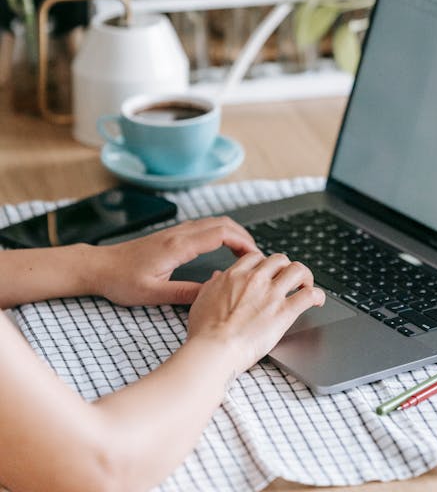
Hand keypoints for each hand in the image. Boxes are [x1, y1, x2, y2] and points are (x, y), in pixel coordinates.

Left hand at [92, 217, 257, 306]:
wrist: (100, 267)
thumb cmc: (122, 281)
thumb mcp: (154, 294)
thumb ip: (186, 294)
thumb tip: (213, 294)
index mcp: (178, 246)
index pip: (220, 234)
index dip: (242, 242)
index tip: (256, 256)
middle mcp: (179, 234)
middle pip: (222, 223)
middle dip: (244, 236)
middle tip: (256, 256)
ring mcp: (176, 232)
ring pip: (214, 222)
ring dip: (233, 233)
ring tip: (244, 254)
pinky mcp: (172, 235)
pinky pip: (204, 227)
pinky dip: (221, 233)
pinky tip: (223, 248)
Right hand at [187, 251, 325, 373]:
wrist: (214, 349)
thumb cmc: (204, 331)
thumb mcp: (201, 299)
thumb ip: (212, 285)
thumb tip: (218, 277)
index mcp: (235, 275)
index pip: (257, 257)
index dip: (265, 263)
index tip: (268, 272)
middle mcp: (256, 279)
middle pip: (280, 259)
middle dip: (286, 267)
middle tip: (288, 279)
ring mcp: (272, 294)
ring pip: (297, 270)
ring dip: (305, 276)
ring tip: (306, 285)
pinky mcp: (284, 312)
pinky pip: (308, 295)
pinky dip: (317, 295)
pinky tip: (317, 300)